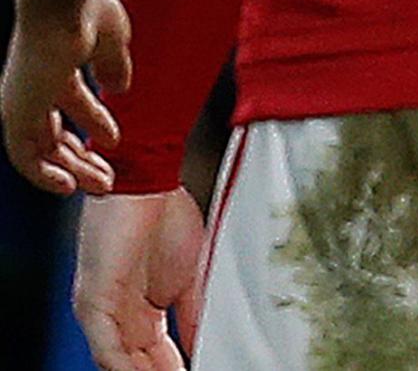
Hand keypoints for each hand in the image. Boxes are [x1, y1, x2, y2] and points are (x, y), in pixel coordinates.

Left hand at [3, 0, 129, 194]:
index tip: (113, 140)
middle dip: (83, 158)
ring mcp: (22, 102)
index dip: (94, 124)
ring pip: (41, 150)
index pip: (69, 104)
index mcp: (54, 66)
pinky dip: (44, 175)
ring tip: (99, 184)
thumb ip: (114, 66)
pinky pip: (25, 158)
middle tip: (107, 175)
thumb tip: (119, 87)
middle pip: (54, 134)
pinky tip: (67, 186)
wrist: (61, 2)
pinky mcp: (17, 114)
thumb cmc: (85, 10)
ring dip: (71, 170)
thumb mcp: (112, 41)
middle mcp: (33, 88)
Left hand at [74, 188, 205, 370]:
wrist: (148, 181)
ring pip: (119, 361)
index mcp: (141, 310)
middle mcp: (117, 314)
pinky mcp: (93, 301)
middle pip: (137, 362)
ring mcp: (102, 309)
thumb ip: (195, 312)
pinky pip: (105, 346)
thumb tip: (207, 342)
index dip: (176, 368)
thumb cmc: (166, 215)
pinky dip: (124, 366)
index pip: (156, 354)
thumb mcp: (192, 274)